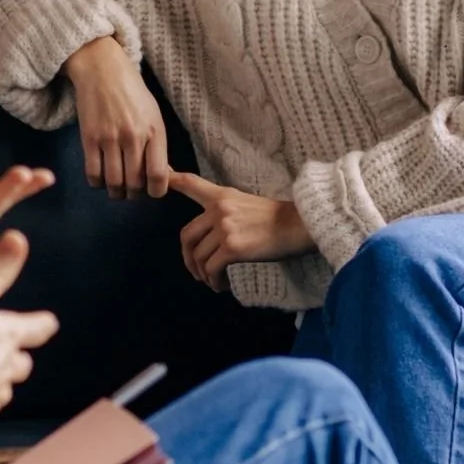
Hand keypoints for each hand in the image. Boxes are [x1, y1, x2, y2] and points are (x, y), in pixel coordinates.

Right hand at [65, 36, 168, 198]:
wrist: (102, 69)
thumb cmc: (132, 92)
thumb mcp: (154, 115)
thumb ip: (158, 145)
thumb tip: (161, 177)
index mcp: (155, 131)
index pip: (159, 175)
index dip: (156, 192)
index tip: (152, 191)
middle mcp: (133, 136)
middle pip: (135, 183)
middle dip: (134, 194)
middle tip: (132, 191)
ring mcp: (110, 138)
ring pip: (114, 182)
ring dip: (116, 192)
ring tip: (116, 189)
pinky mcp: (89, 138)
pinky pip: (93, 173)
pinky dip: (97, 183)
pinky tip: (101, 178)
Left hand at [168, 172, 315, 291]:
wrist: (301, 226)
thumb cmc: (280, 220)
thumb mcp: (248, 205)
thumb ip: (225, 213)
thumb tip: (212, 237)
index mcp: (222, 196)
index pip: (191, 183)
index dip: (172, 180)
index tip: (162, 177)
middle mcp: (219, 210)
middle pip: (186, 236)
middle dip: (188, 259)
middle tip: (197, 272)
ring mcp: (224, 228)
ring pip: (199, 257)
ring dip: (203, 274)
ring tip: (214, 281)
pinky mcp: (232, 247)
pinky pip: (212, 269)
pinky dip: (214, 281)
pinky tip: (222, 285)